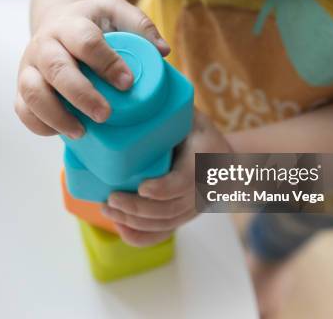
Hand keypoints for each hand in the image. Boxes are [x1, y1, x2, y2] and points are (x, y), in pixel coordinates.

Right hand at [15, 0, 169, 138]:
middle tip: (106, 114)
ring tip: (82, 132)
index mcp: (69, 24)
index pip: (85, 41)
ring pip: (32, 92)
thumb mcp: (116, 11)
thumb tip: (163, 51)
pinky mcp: (22, 88)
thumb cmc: (91, 22)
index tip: (127, 83)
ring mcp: (29, 67)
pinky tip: (64, 132)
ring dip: (56, 115)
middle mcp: (44, 44)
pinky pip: (23, 110)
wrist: (57, 23)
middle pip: (56, 69)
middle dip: (81, 95)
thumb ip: (140, 24)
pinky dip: (40, 124)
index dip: (107, 63)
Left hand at [102, 111, 231, 246]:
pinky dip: (142, 236)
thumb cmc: (198, 131)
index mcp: (205, 158)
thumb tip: (129, 95)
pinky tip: (122, 229)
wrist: (225, 157)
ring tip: (108, 209)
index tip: (142, 188)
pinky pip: (164, 234)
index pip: (186, 180)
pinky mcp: (185, 217)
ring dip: (133, 221)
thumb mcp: (189, 116)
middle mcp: (203, 188)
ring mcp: (194, 207)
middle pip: (170, 208)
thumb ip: (169, 111)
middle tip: (110, 199)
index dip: (164, 188)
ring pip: (165, 223)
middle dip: (137, 208)